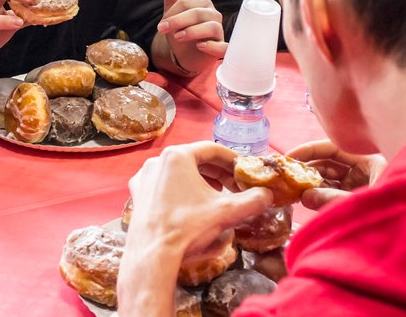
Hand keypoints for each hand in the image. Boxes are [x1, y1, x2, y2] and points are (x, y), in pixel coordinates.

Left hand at [118, 142, 269, 314]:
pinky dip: (181, 190)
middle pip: (195, 159)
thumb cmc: (189, 227)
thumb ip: (253, 200)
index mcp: (177, 155)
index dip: (232, 160)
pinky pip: (164, 185)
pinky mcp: (137, 194)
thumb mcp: (227, 212)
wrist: (152, 255)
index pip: (212, 149)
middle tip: (234, 186)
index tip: (244, 170)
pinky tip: (192, 205)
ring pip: (179, 172)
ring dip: (200, 181)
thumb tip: (268, 194)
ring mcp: (144, 177)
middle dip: (218, 172)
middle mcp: (157, 160)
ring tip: (216, 195)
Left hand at [156, 0, 226, 74]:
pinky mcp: (222, 48)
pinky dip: (213, 46)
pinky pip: (223, 47)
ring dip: (193, 32)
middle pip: (198, 14)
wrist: (187, 55)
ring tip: (177, 37)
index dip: (173, 14)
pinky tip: (200, 46)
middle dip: (179, 21)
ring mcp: (220, 32)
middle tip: (163, 30)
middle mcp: (214, 16)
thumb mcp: (173, 9)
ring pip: (211, 27)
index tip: (161, 26)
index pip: (187, 4)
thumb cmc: (182, 30)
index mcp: (203, 4)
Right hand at [285, 140, 386, 210]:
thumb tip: (304, 197)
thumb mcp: (361, 202)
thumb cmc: (402, 207)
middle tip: (288, 178)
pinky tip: (310, 201)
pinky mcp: (367, 198)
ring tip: (295, 192)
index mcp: (371, 157)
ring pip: (335, 179)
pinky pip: (341, 192)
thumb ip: (331, 199)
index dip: (309, 150)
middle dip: (310, 169)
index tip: (288, 158)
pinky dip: (325, 196)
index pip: (333, 147)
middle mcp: (369, 167)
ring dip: (316, 184)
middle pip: (332, 162)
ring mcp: (368, 183)